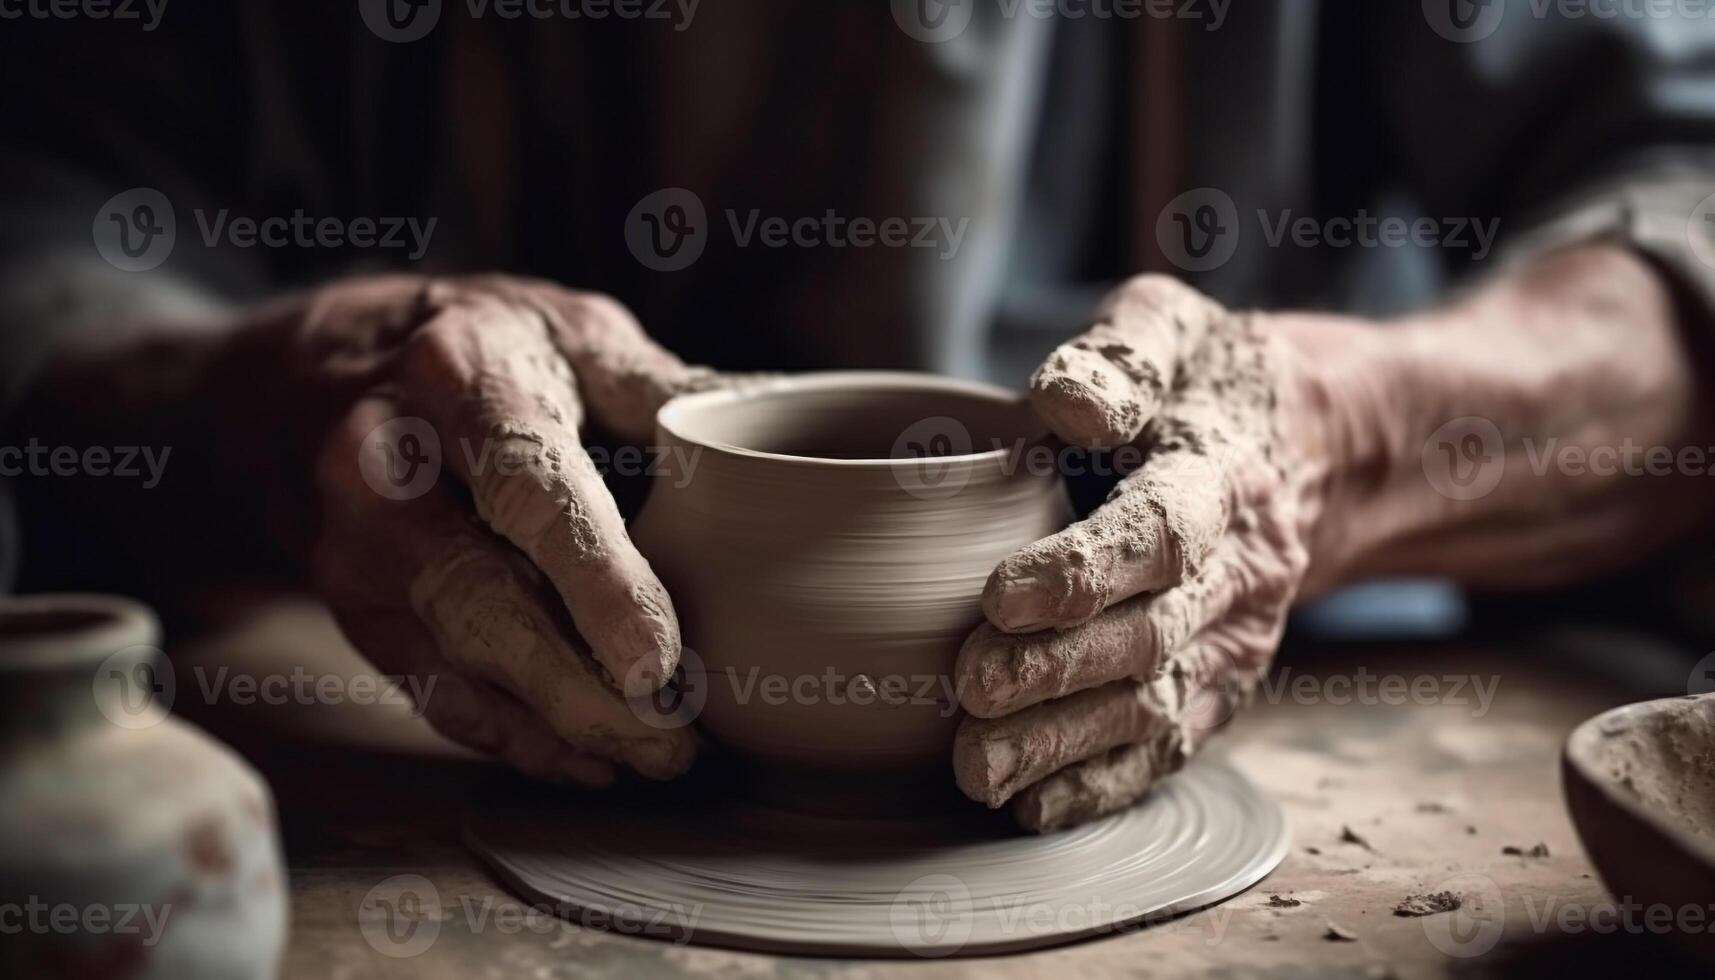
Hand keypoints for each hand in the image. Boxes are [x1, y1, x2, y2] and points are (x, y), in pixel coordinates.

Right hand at [288, 276, 720, 785]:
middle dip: (578, 688)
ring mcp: (357, 548)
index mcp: (460, 378)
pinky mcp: (357, 610)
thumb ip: (668, 392)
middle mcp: (383, 466)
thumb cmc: (495, 354)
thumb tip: (781, 432)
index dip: (596, 582)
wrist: (337, 373)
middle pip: (479, 599)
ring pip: (454, 663)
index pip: (529, 490)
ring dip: (558, 727)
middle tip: (676, 743)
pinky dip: (515, 737)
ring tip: (655, 760)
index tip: (657, 662)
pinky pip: (434, 694)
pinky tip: (589, 761)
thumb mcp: (579, 336)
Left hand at [949, 276, 1328, 829]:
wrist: (1319, 451)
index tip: (998, 594)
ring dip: (1066, 743)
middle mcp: (1240, 571)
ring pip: (1156, 707)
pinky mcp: (1223, 685)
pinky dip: (1104, 784)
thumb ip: (1121, 355)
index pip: (1160, 532)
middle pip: (1151, 635)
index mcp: (1222, 474)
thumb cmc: (1210, 382)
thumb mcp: (1175, 329)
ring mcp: (1237, 639)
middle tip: (968, 688)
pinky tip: (1031, 805)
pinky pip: (1170, 747)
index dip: (1083, 570)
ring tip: (976, 765)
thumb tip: (1062, 402)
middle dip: (1057, 670)